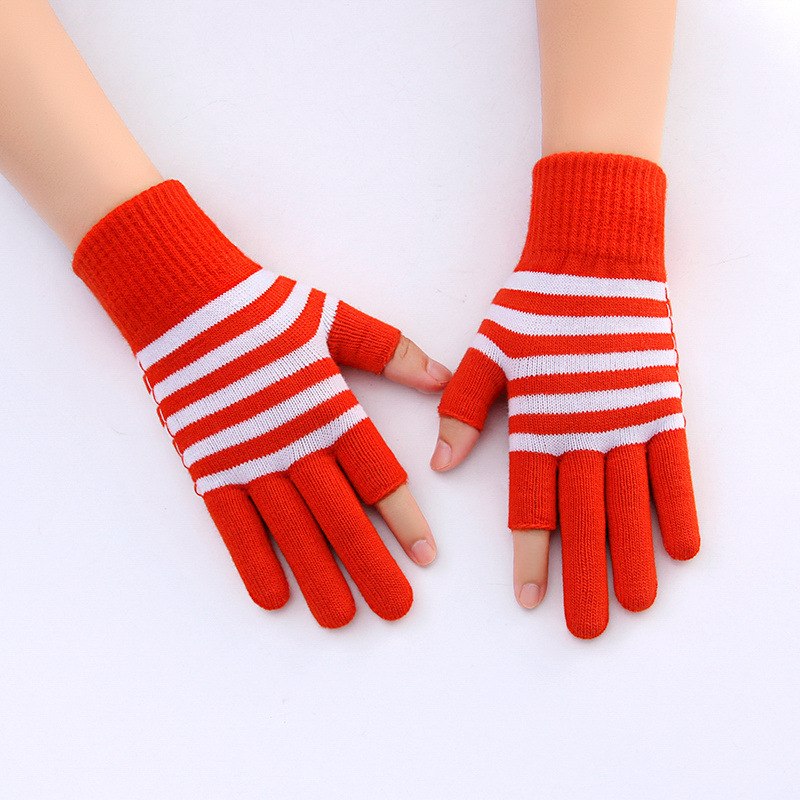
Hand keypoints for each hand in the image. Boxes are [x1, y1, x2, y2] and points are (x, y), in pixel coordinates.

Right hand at [74, 180, 448, 627]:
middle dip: (371, 565)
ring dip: (318, 576)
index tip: (426, 558)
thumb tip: (441, 376)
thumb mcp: (335, 318)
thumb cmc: (263, 309)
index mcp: (330, 408)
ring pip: (291, 530)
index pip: (378, 476)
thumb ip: (390, 351)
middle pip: (341, 516)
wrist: (184, 302)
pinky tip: (273, 597)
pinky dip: (252, 561)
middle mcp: (294, 442)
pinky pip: (233, 524)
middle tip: (397, 609)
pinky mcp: (209, 466)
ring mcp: (249, 459)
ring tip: (342, 619)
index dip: (404, 519)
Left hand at [434, 152, 699, 638]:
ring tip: (636, 605)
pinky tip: (684, 550)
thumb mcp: (486, 350)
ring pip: (630, 503)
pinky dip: (679, 506)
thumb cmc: (536, 304)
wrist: (595, 256)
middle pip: (583, 517)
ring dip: (633, 556)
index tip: (530, 599)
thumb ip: (463, 408)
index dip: (531, 554)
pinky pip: (674, 465)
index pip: (531, 503)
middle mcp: (582, 430)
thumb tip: (440, 463)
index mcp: (536, 421)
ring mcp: (627, 419)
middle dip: (582, 575)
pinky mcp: (662, 403)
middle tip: (584, 627)